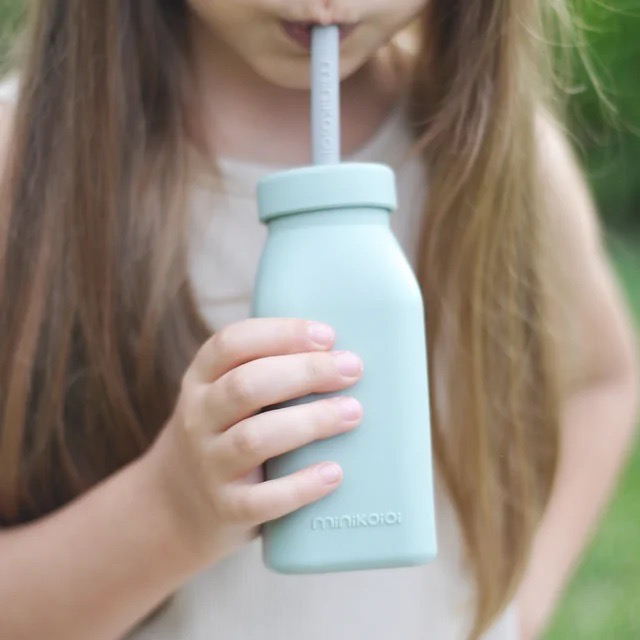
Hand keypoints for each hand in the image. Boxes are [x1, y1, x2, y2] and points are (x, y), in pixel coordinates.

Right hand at [144, 318, 363, 567]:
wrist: (178, 504)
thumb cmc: (225, 433)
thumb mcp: (225, 395)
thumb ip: (267, 371)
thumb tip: (343, 355)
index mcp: (202, 379)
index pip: (232, 343)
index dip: (281, 333)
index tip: (328, 335)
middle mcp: (198, 417)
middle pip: (247, 385)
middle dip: (306, 372)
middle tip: (352, 368)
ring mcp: (209, 464)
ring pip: (255, 438)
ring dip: (310, 422)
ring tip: (353, 412)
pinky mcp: (226, 508)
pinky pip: (263, 500)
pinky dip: (301, 486)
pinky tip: (334, 473)